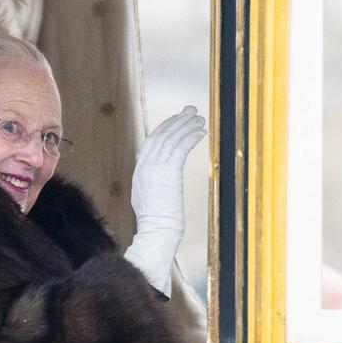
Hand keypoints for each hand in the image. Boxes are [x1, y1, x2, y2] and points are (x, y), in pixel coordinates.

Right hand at [123, 106, 206, 295]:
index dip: (165, 129)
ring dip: (186, 126)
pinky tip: (201, 132)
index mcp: (140, 172)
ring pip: (171, 139)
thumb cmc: (157, 224)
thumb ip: (154, 185)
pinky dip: (191, 137)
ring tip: (199, 118)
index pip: (151, 143)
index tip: (176, 121)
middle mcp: (145, 166)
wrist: (156, 232)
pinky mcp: (167, 172)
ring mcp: (154, 168)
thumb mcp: (149, 200)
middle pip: (161, 136)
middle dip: (177, 121)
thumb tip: (163, 181)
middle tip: (190, 110)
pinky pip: (180, 148)